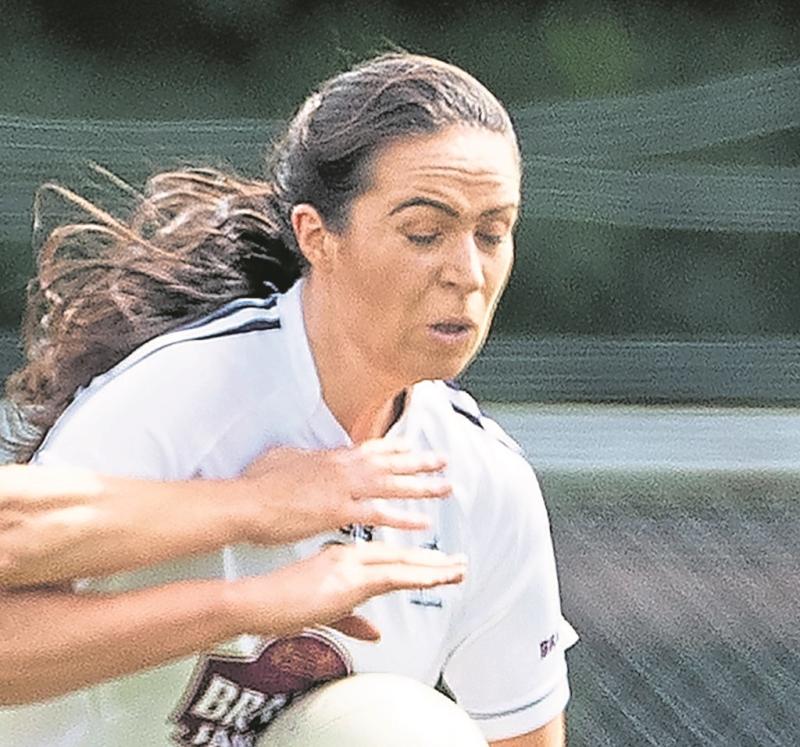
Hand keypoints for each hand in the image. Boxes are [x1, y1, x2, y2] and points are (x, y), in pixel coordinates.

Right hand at [230, 542, 466, 640]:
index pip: (387, 558)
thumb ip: (353, 620)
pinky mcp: (350, 578)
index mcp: (342, 558)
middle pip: (400, 557)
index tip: (437, 564)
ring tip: (459, 569)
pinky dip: (420, 575)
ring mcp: (351, 564)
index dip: (415, 561)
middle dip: (432, 562)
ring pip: (403, 563)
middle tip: (459, 563)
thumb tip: (376, 632)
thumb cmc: (279, 605)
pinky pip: (395, 575)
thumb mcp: (323, 613)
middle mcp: (350, 555)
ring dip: (434, 567)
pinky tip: (439, 577)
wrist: (255, 600)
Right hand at [236, 440, 450, 543]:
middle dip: (419, 461)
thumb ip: (298, 455)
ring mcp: (344, 489)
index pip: (371, 449)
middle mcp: (343, 468)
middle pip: (390, 463)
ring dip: (422, 486)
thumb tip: (300, 453)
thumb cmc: (259, 484)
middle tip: (442, 461)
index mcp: (331, 457)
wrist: (248, 502)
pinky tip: (422, 522)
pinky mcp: (340, 512)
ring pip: (393, 485)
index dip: (394, 448)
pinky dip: (403, 518)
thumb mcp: (280, 458)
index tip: (413, 446)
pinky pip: (380, 515)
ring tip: (445, 488)